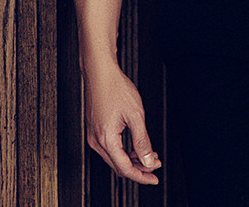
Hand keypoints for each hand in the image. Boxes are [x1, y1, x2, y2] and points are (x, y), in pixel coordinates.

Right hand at [82, 56, 161, 184]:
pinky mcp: (94, 130)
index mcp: (106, 139)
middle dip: (139, 168)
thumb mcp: (135, 115)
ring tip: (148, 154)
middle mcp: (96, 140)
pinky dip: (123, 151)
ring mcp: (93, 135)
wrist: (100, 72)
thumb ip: (142, 140)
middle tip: (155, 164)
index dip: (141, 175)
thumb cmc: (115, 87)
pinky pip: (109, 148)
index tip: (154, 177)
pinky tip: (134, 146)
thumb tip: (148, 160)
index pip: (125, 168)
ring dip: (131, 160)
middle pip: (118, 166)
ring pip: (114, 158)